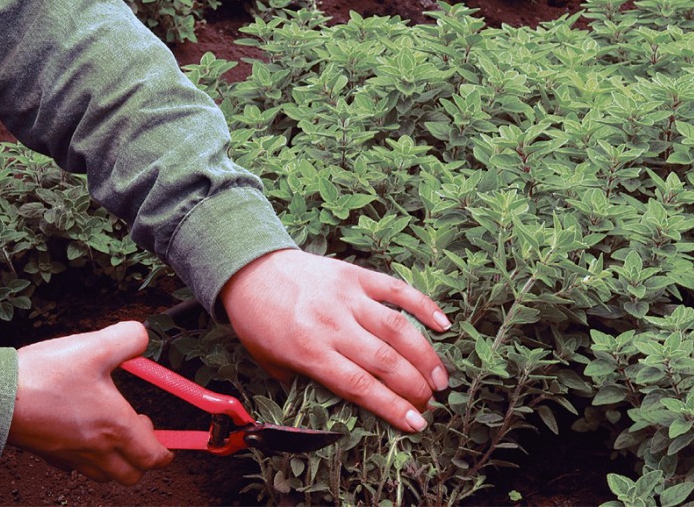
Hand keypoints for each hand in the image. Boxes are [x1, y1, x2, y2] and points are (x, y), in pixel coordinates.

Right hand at [8, 321, 173, 484]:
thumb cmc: (44, 377)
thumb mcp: (97, 346)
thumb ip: (129, 339)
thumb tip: (143, 337)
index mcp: (115, 427)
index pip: (152, 457)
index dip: (166, 451)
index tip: (170, 442)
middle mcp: (95, 448)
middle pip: (130, 474)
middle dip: (142, 457)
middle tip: (138, 428)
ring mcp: (70, 455)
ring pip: (104, 474)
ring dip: (116, 459)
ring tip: (113, 430)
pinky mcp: (48, 453)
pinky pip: (75, 467)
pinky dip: (86, 457)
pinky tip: (82, 434)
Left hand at [220, 249, 450, 432]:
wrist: (250, 268)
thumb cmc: (259, 322)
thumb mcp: (272, 363)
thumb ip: (305, 384)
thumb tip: (340, 405)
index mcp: (309, 349)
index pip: (359, 385)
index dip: (392, 407)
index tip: (416, 423)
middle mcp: (332, 323)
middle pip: (385, 360)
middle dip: (414, 387)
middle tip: (431, 404)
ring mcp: (347, 296)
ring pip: (397, 328)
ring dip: (425, 355)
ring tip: (441, 379)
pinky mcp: (356, 274)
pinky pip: (397, 289)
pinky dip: (423, 306)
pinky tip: (443, 325)